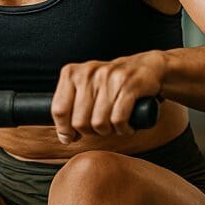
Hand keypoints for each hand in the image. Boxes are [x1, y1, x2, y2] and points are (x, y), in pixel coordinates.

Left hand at [51, 51, 165, 143]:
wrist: (145, 67)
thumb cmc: (111, 83)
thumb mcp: (85, 87)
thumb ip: (70, 107)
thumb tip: (64, 136)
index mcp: (73, 73)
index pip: (59, 109)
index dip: (64, 129)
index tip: (70, 137)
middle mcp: (89, 73)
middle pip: (79, 121)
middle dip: (90, 132)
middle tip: (100, 127)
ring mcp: (109, 77)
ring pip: (99, 123)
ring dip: (108, 131)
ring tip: (114, 125)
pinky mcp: (130, 85)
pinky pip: (119, 120)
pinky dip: (123, 129)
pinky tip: (126, 125)